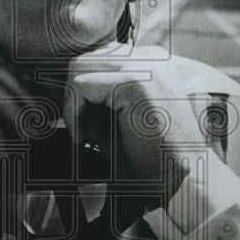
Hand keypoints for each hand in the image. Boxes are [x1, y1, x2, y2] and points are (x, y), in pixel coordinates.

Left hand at [63, 45, 202, 193]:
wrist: (178, 182)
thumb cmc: (146, 157)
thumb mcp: (117, 116)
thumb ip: (98, 94)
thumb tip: (62, 83)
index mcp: (151, 62)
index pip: (97, 58)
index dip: (81, 93)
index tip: (86, 127)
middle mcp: (150, 56)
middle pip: (84, 58)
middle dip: (75, 98)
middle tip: (85, 133)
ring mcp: (145, 64)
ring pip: (78, 67)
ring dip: (73, 105)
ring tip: (87, 135)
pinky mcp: (134, 79)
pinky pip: (80, 84)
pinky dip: (75, 113)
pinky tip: (90, 138)